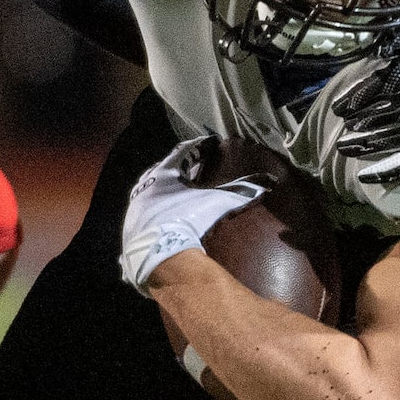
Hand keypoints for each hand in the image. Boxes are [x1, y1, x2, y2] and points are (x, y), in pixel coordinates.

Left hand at [120, 138, 271, 288]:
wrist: (158, 256)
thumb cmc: (186, 221)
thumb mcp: (217, 203)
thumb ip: (241, 190)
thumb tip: (267, 181)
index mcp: (162, 173)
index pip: (183, 151)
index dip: (200, 146)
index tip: (212, 142)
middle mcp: (144, 187)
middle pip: (165, 169)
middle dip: (183, 166)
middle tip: (198, 165)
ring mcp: (135, 209)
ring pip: (153, 191)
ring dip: (168, 189)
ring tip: (183, 191)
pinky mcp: (131, 230)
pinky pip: (147, 213)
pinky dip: (159, 210)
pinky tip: (167, 217)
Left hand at [335, 21, 399, 188]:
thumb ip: (398, 45)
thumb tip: (378, 52)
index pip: (367, 93)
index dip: (350, 102)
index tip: (337, 109)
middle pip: (373, 118)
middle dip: (355, 125)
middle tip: (338, 133)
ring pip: (386, 140)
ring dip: (364, 145)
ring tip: (346, 150)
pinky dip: (389, 169)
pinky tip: (369, 175)